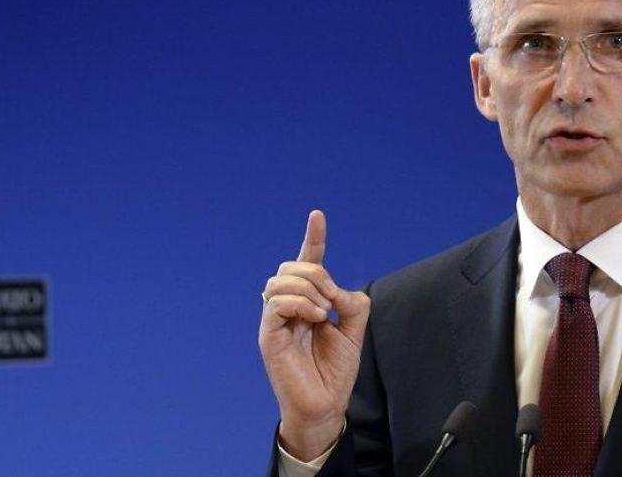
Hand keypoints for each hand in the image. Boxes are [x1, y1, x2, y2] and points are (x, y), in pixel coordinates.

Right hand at [259, 210, 370, 460]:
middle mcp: (288, 306)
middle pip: (290, 266)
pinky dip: (299, 303)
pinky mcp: (268, 335)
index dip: (313, 239)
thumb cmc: (335, 371)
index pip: (307, 262)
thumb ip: (352, 303)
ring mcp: (276, 320)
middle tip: (332, 301)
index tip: (317, 216)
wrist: (326, 405)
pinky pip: (275, 302)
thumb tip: (337, 289)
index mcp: (309, 301)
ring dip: (308, 288)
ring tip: (323, 312)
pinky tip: (315, 318)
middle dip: (316, 273)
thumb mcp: (354, 330)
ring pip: (280, 280)